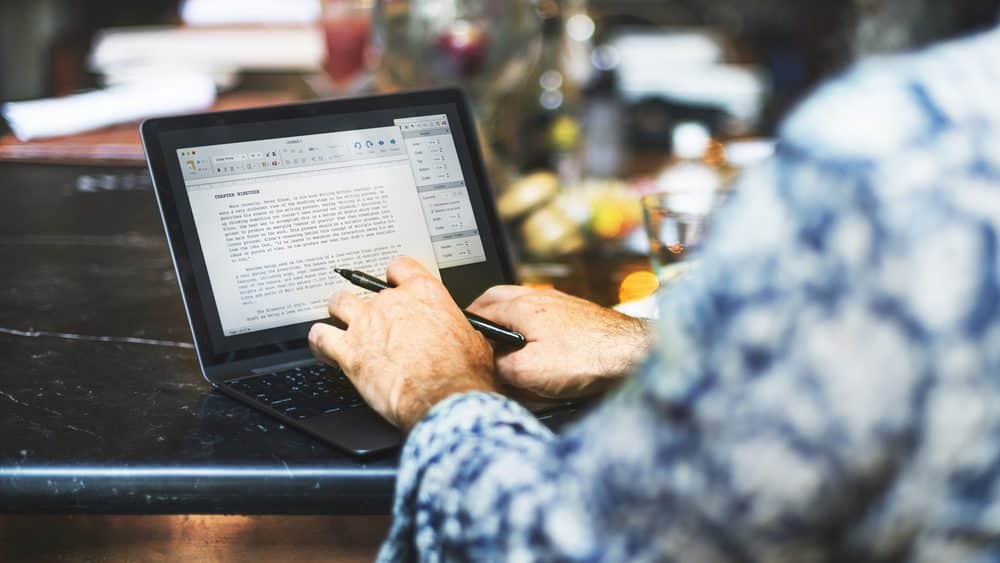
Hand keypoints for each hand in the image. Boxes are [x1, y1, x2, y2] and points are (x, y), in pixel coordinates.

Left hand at [308, 257, 495, 430]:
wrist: (444, 398)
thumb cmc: (461, 373)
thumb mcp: (472, 340)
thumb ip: (457, 329)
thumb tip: (462, 335)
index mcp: (424, 293)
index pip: (400, 267)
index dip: (394, 277)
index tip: (394, 286)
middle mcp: (391, 303)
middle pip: (365, 287)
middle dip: (367, 302)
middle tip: (372, 318)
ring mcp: (366, 325)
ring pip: (338, 303)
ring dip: (339, 313)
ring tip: (342, 325)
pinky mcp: (349, 352)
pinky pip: (320, 337)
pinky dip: (319, 342)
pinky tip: (324, 349)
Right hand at [467, 286, 652, 398]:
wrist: (633, 353)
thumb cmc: (592, 357)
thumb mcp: (529, 373)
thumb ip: (500, 368)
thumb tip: (489, 367)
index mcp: (521, 307)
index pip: (478, 308)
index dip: (464, 325)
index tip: (456, 338)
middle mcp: (539, 299)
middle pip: (497, 297)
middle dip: (481, 313)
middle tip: (472, 330)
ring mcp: (559, 305)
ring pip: (520, 304)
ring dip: (505, 317)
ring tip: (500, 339)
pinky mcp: (576, 316)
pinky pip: (541, 315)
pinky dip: (529, 325)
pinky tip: (534, 345)